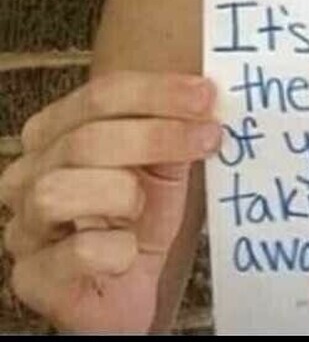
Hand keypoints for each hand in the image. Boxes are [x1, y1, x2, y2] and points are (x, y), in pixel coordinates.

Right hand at [0, 72, 220, 332]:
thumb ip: (176, 129)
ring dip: (123, 193)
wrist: (127, 291)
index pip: (100, 96)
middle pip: (85, 138)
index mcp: (55, 133)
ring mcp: (23, 227)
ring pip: (59, 190)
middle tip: (210, 136)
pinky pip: (76, 252)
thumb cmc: (139, 221)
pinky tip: (129, 251)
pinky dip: (116, 249)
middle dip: (156, 134)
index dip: (156, 92)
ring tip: (144, 208)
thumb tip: (206, 98)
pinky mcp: (32, 279)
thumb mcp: (162, 166)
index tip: (206, 95)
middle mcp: (28, 174)